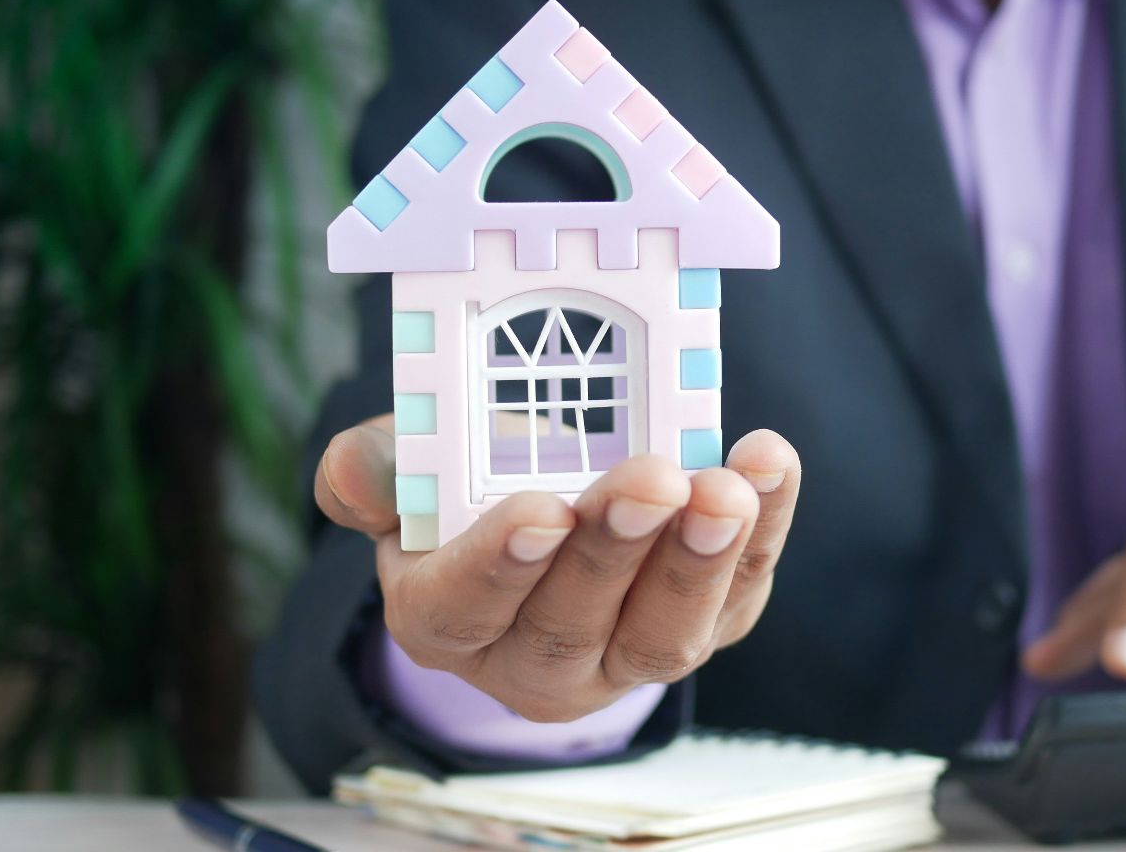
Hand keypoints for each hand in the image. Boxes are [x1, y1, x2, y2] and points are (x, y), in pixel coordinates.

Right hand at [315, 414, 801, 722]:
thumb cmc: (468, 488)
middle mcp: (533, 659)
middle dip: (616, 550)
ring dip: (700, 560)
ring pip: (662, 633)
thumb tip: (357, 469)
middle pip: (571, 623)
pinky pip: (738, 594)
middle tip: (652, 480)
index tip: (542, 510)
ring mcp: (624, 655)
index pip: (466, 606)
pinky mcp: (703, 627)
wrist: (546, 509)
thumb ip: (375, 469)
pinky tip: (768, 466)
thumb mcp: (408, 471)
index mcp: (444, 618)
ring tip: (725, 489)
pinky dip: (764, 532)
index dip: (503, 563)